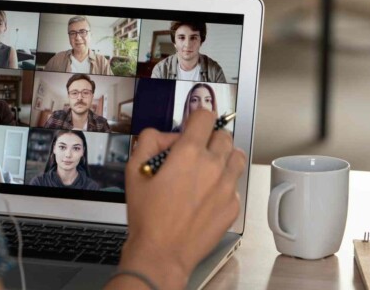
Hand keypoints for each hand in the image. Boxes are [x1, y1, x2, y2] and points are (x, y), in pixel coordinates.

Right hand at [110, 110, 246, 289]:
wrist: (162, 252)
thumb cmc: (148, 216)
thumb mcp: (133, 171)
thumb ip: (148, 141)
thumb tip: (162, 134)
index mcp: (189, 153)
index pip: (205, 117)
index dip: (196, 117)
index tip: (192, 124)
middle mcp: (213, 166)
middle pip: (224, 135)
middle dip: (209, 138)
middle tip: (195, 150)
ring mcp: (226, 187)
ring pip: (236, 157)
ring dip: (223, 157)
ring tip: (206, 169)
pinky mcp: (232, 206)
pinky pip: (234, 184)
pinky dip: (223, 184)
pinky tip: (205, 194)